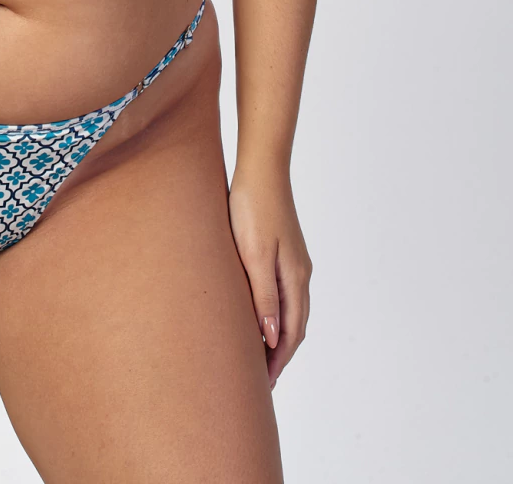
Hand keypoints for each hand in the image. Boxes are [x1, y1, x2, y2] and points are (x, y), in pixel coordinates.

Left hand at [227, 166, 311, 388]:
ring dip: (278, 335)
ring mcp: (294, 260)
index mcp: (295, 278)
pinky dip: (276, 312)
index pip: (291, 332)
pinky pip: (284, 292)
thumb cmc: (252, 208)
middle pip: (295, 325)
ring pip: (291, 309)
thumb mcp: (254, 255)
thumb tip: (271, 338)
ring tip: (259, 355)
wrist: (261, 168)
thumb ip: (264, 296)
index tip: (264, 385)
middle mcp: (300, 273)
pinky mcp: (284, 249)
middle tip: (261, 380)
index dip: (278, 360)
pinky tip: (260, 313)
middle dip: (280, 354)